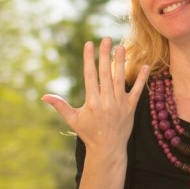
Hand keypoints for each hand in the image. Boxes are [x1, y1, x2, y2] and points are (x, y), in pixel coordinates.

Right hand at [42, 38, 150, 154]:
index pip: (90, 75)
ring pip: (120, 79)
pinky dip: (142, 79)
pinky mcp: (131, 108)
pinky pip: (138, 91)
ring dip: (121, 62)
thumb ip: (60, 106)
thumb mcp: (73, 120)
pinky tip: (146, 66)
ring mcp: (120, 104)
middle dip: (105, 55)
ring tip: (121, 47)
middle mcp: (107, 101)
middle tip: (106, 39)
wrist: (108, 149)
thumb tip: (44, 96)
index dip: (89, 59)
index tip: (89, 44)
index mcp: (92, 102)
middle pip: (105, 73)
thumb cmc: (88, 133)